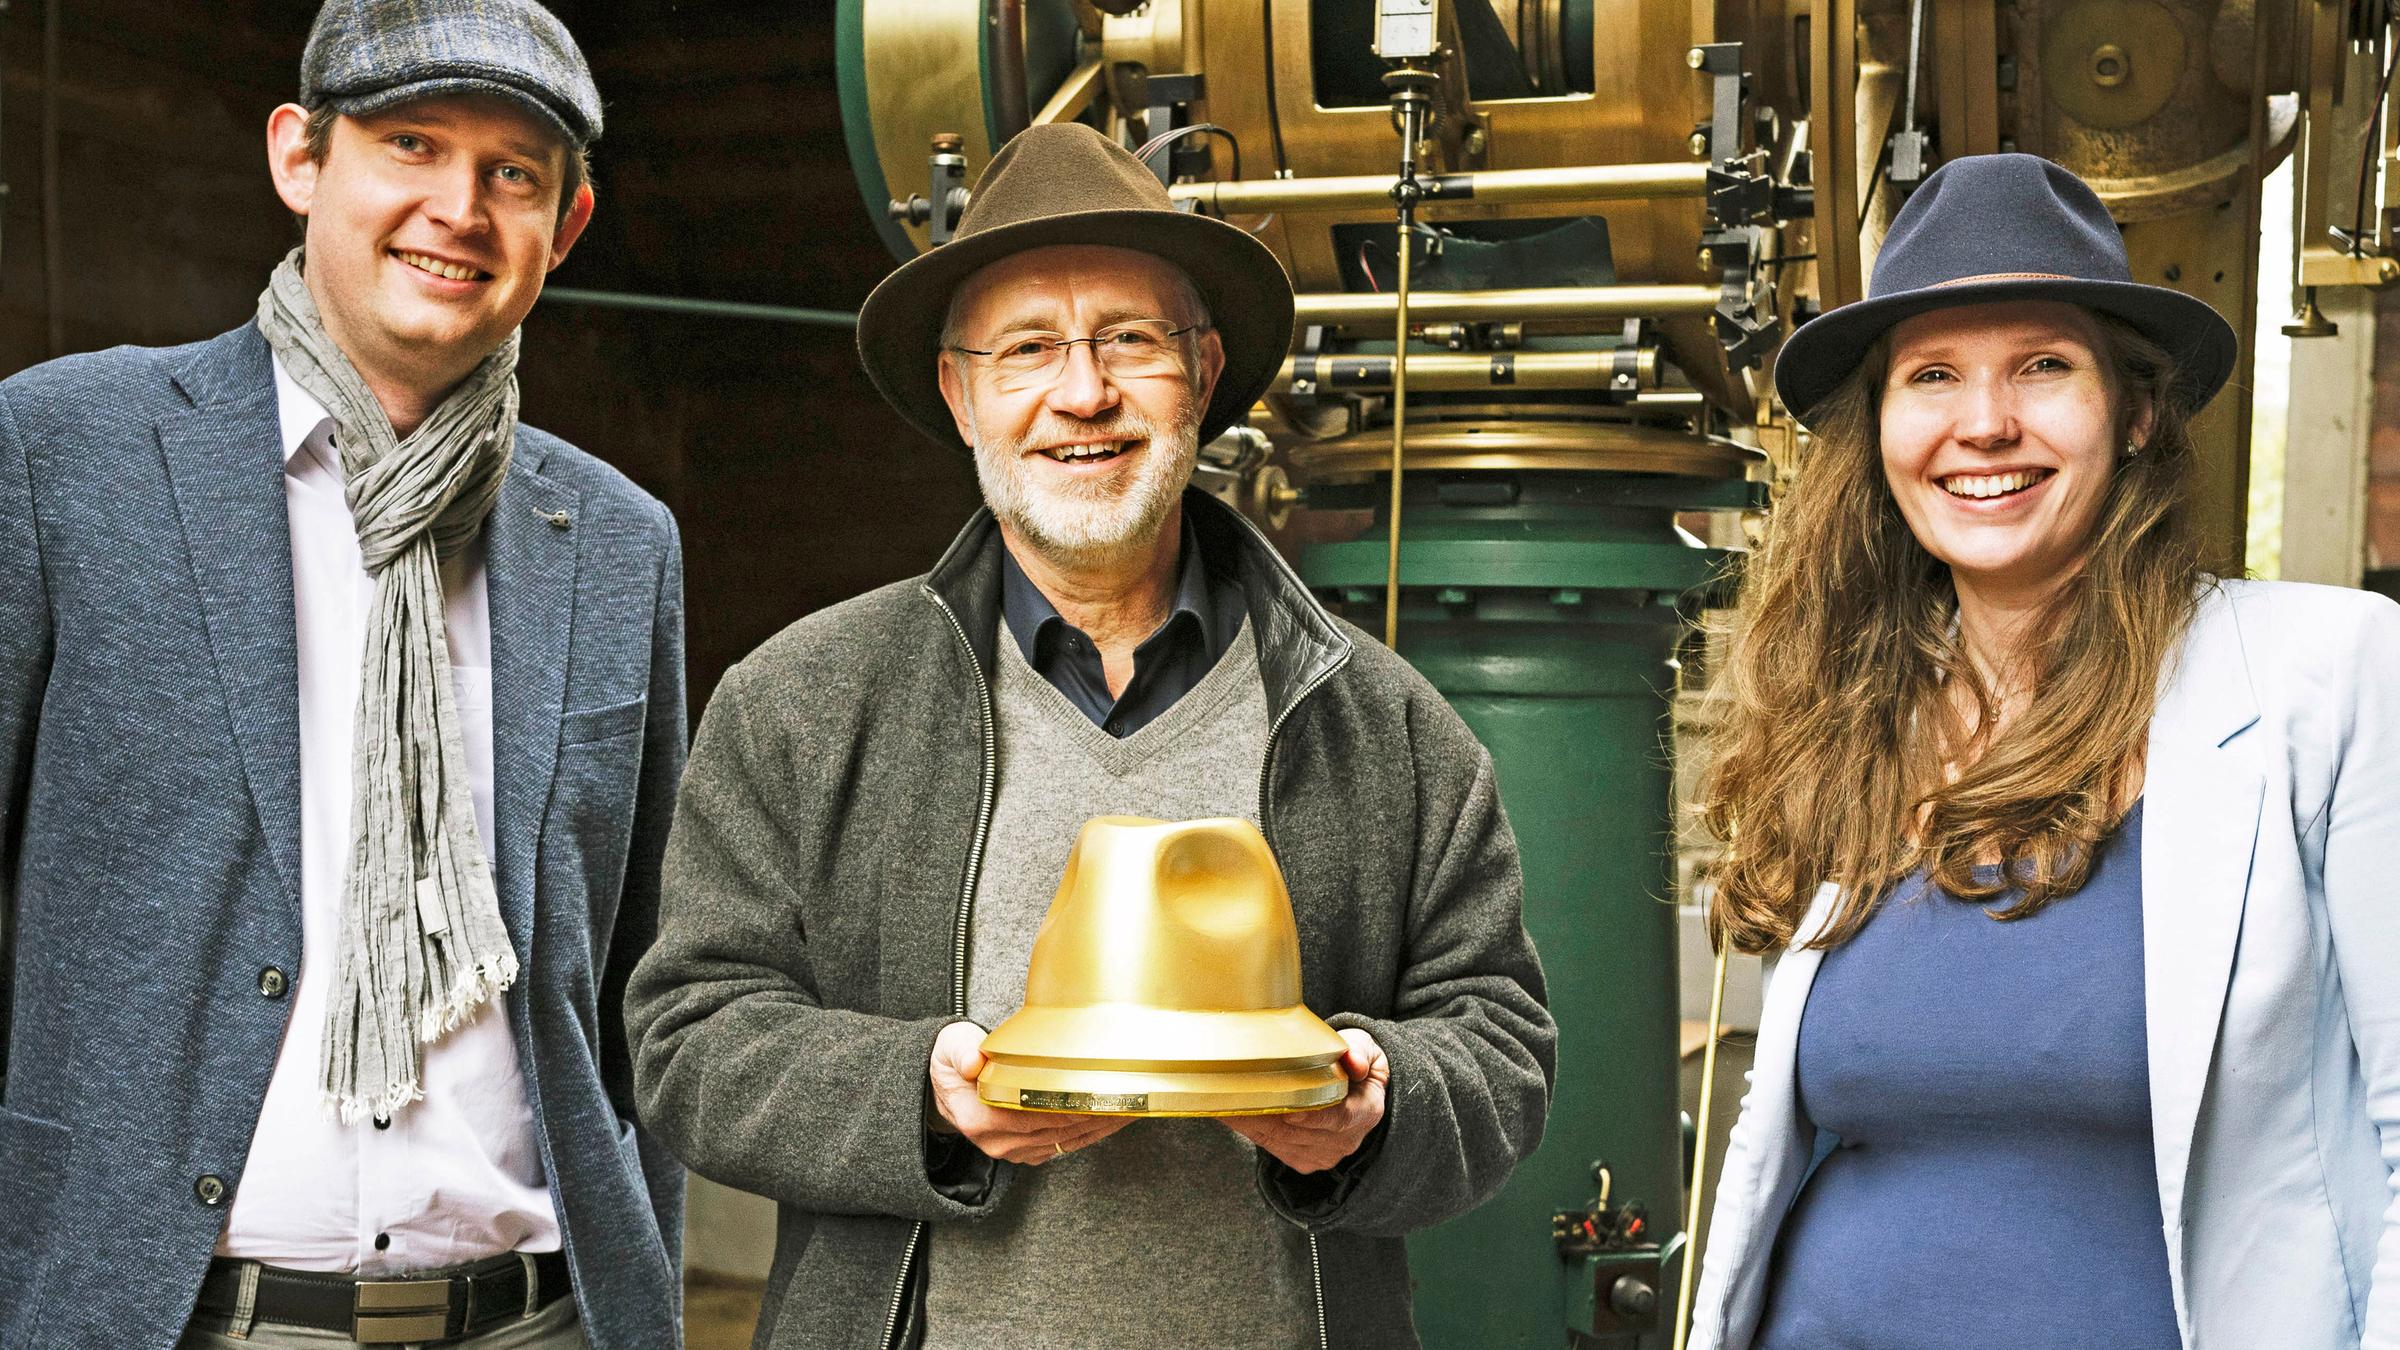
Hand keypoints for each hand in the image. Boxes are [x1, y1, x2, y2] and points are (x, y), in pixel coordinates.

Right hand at [927, 1020, 1132, 1164]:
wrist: (945, 1086)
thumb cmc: (954, 1061)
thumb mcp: (950, 1047)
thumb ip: (961, 1052)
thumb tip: (973, 1062)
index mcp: (980, 1119)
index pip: (1036, 1114)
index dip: (1072, 1105)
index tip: (1102, 1091)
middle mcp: (998, 1142)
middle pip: (1059, 1129)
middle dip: (1097, 1113)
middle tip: (1132, 1094)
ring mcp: (1014, 1151)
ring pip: (1067, 1141)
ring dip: (1102, 1126)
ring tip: (1132, 1106)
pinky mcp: (1027, 1151)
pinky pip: (1065, 1145)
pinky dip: (1091, 1132)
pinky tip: (1113, 1118)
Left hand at [1220, 1029, 1387, 1173]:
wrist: (1357, 1090)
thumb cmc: (1354, 1064)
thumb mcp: (1364, 1048)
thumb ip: (1358, 1051)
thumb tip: (1354, 1062)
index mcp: (1366, 1112)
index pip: (1340, 1118)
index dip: (1313, 1117)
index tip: (1290, 1111)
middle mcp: (1345, 1140)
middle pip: (1299, 1132)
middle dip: (1265, 1114)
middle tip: (1233, 1095)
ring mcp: (1323, 1154)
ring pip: (1279, 1140)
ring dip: (1250, 1121)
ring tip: (1223, 1100)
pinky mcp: (1302, 1160)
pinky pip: (1270, 1146)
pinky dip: (1249, 1128)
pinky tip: (1229, 1111)